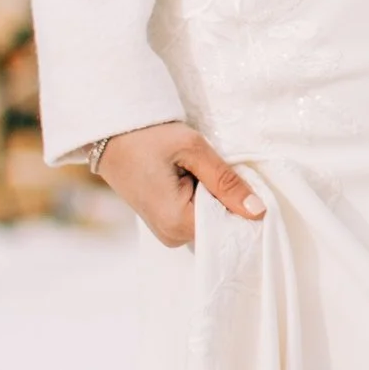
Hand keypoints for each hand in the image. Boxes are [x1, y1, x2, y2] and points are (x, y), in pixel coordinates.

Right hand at [98, 120, 262, 247]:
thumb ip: (226, 181)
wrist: (109, 133)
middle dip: (227, 199)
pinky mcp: (164, 223)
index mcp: (178, 223)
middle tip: (216, 167)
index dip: (242, 205)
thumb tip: (259, 211)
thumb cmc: (148, 136)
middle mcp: (172, 236)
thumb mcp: (193, 150)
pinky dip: (203, 198)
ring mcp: (166, 232)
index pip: (229, 227)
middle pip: (219, 226)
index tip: (243, 181)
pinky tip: (194, 177)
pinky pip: (196, 216)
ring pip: (209, 220)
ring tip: (200, 170)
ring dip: (214, 197)